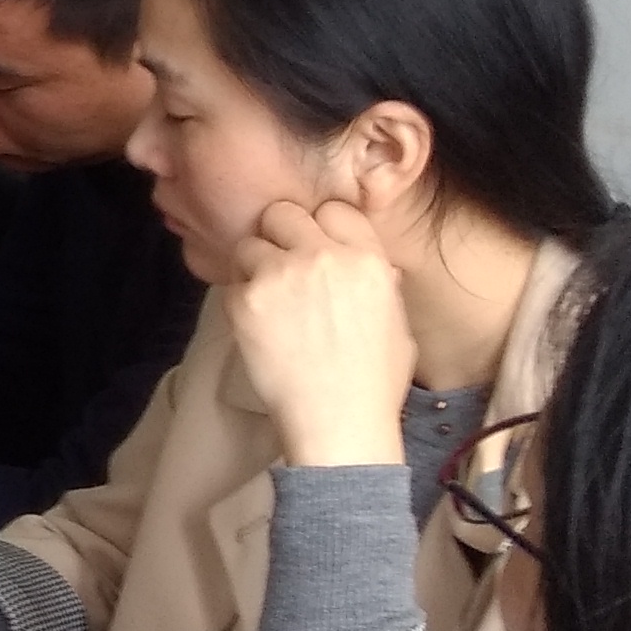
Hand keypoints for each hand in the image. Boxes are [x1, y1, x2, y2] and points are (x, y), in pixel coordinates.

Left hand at [225, 199, 419, 467]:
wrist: (338, 422)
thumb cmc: (374, 382)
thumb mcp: (397, 324)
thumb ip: (380, 284)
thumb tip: (371, 265)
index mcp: (367, 258)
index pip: (334, 209)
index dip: (322, 227)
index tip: (316, 248)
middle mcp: (322, 257)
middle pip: (282, 214)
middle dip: (280, 236)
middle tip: (282, 268)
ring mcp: (279, 276)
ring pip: (249, 244)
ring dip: (254, 266)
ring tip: (268, 300)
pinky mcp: (244, 300)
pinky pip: (232, 283)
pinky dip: (241, 299)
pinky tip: (259, 326)